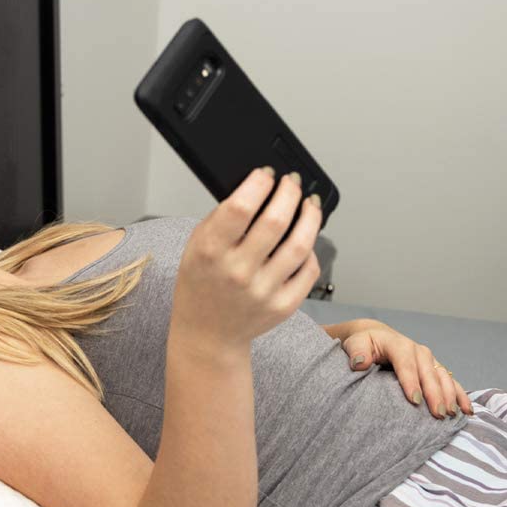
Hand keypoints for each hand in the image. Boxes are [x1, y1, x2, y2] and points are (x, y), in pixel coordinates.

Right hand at [170, 168, 321, 350]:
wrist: (208, 332)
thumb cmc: (201, 284)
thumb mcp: (195, 246)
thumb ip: (221, 218)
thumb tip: (255, 187)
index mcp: (210, 252)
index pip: (240, 207)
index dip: (259, 183)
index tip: (266, 175)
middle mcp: (237, 272)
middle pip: (276, 220)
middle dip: (289, 192)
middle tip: (291, 183)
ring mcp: (263, 291)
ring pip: (300, 243)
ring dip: (310, 215)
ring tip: (309, 204)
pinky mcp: (283, 305)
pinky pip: (309, 269)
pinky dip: (310, 249)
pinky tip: (305, 238)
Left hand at [341, 319, 474, 418]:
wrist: (377, 337)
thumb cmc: (364, 344)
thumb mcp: (356, 344)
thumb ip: (358, 352)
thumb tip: (360, 363)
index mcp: (399, 345)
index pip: (406, 364)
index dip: (411, 382)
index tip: (414, 400)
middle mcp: (418, 352)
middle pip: (429, 373)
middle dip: (435, 394)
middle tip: (437, 414)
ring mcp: (429, 360)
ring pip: (443, 378)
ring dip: (450, 396)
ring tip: (451, 414)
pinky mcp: (435, 369)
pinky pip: (451, 382)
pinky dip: (460, 395)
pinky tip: (466, 410)